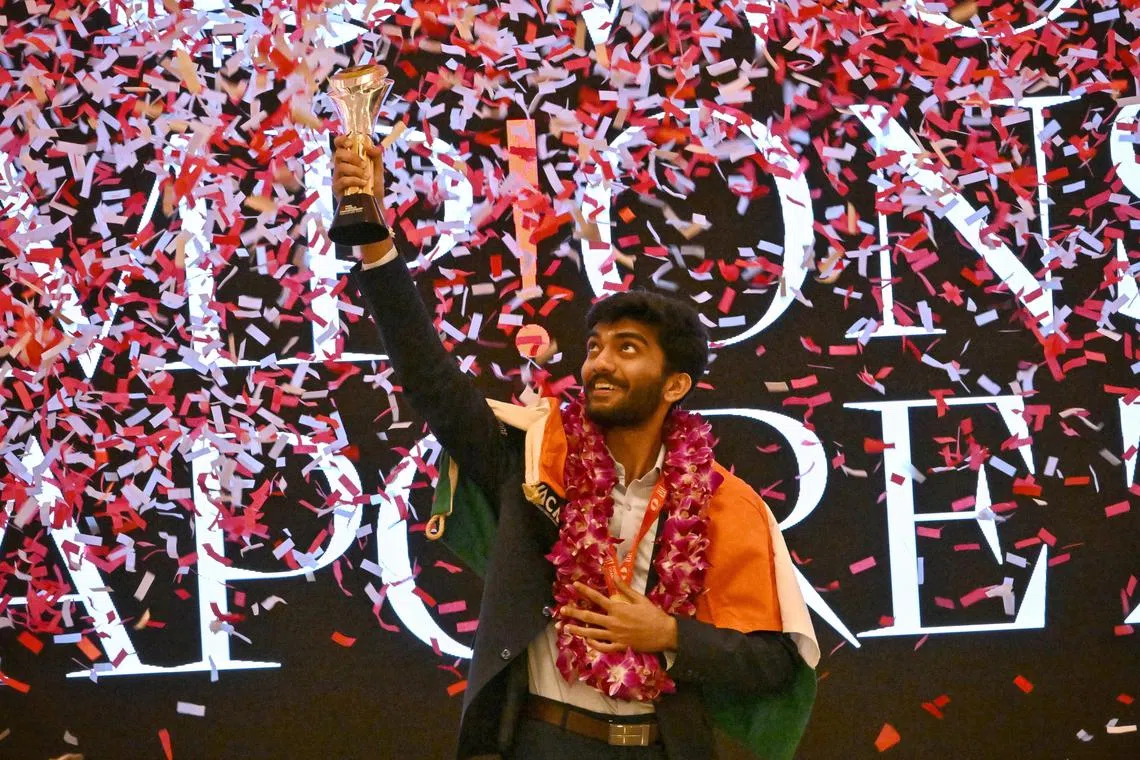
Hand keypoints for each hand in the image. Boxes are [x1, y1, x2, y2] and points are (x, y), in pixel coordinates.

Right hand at [331, 135, 383, 201]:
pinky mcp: (337, 189)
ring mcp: (337, 178)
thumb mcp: (378, 169)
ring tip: (366, 177)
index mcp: (348, 159)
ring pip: (340, 167)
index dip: (342, 140)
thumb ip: (376, 156)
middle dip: (352, 157)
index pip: (339, 145)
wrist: (375, 204)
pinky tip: (363, 183)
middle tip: (363, 164)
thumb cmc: (374, 187)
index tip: (350, 143)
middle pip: (338, 154)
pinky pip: (342, 181)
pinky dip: (355, 180)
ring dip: (355, 170)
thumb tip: (370, 146)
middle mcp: (340, 167)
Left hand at [561, 577, 677, 653]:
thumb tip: (614, 576)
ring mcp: (615, 636)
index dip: (585, 591)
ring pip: (593, 634)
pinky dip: (594, 645)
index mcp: (618, 608)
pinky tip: (587, 642)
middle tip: (562, 611)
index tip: (574, 585)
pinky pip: (604, 647)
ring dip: (578, 630)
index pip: (597, 598)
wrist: (664, 633)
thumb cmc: (653, 614)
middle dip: (574, 613)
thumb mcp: (640, 598)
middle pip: (590, 617)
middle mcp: (614, 622)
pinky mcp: (620, 647)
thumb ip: (625, 588)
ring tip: (567, 628)